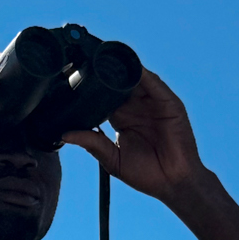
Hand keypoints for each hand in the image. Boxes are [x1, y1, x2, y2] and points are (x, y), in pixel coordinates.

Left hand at [62, 70, 205, 203]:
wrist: (173, 183)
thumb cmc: (146, 174)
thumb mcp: (112, 159)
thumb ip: (92, 143)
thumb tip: (65, 135)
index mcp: (122, 118)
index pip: (104, 95)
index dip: (92, 86)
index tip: (74, 77)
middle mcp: (137, 107)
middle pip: (119, 82)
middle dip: (106, 71)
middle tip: (87, 58)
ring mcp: (153, 103)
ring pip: (136, 78)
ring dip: (123, 67)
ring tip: (106, 56)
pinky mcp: (169, 103)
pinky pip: (154, 84)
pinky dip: (143, 74)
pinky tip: (130, 67)